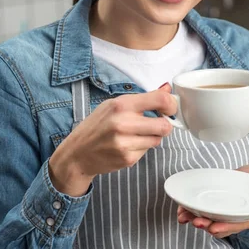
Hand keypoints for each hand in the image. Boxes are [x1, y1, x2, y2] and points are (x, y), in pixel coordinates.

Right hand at [49, 83, 176, 195]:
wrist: (77, 153)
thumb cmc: (96, 126)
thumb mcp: (114, 105)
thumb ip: (142, 98)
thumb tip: (166, 90)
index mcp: (121, 105)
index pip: (160, 101)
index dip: (171, 105)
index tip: (170, 108)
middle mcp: (123, 123)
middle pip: (165, 125)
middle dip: (164, 125)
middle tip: (155, 124)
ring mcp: (125, 143)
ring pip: (158, 139)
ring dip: (152, 137)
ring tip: (136, 135)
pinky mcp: (127, 159)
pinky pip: (147, 151)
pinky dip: (142, 148)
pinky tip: (127, 145)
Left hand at [177, 164, 248, 237]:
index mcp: (248, 218)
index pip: (236, 225)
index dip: (224, 227)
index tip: (213, 228)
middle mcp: (233, 218)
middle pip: (219, 225)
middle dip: (206, 225)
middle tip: (195, 222)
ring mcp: (221, 213)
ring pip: (207, 220)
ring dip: (193, 219)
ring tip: (183, 217)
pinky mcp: (211, 206)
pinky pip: (199, 211)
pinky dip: (188, 211)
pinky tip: (180, 211)